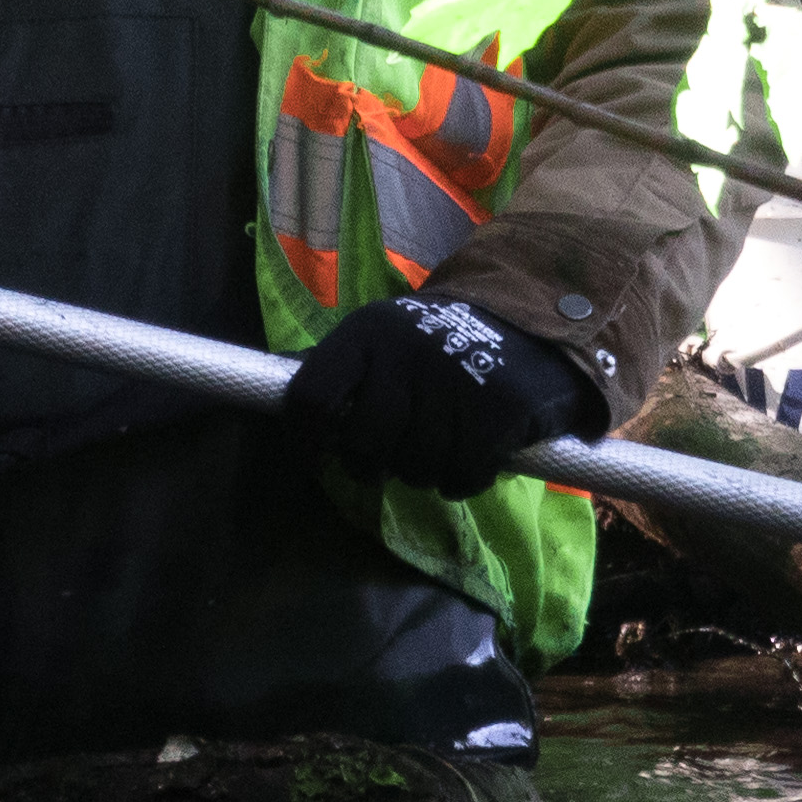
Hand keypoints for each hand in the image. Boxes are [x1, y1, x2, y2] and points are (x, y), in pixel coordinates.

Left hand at [283, 295, 602, 499]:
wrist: (533, 323)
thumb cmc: (441, 343)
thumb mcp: (385, 339)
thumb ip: (339, 368)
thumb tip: (268, 382)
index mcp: (366, 333)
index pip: (311, 396)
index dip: (305, 438)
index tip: (316, 455)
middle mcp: (404, 353)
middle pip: (365, 444)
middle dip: (374, 463)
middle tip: (391, 455)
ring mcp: (452, 380)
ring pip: (413, 467)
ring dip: (424, 471)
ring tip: (439, 446)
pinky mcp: (497, 409)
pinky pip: (460, 475)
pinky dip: (463, 479)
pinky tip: (472, 456)